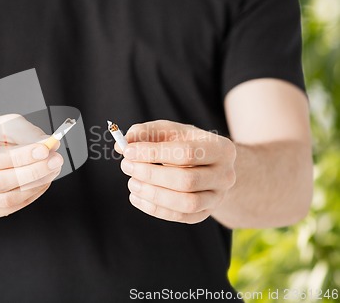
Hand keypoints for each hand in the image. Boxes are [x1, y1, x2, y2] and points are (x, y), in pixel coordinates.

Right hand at [0, 114, 63, 217]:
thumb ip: (20, 131)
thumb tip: (46, 142)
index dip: (17, 157)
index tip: (44, 149)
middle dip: (31, 171)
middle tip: (56, 160)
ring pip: (6, 199)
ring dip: (35, 184)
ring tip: (53, 169)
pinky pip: (10, 207)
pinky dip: (31, 194)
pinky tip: (44, 180)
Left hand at [117, 120, 235, 223]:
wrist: (208, 166)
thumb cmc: (184, 143)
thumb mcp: (169, 131)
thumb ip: (146, 132)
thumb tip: (123, 143)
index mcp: (221, 149)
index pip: (186, 152)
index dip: (154, 153)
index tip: (128, 151)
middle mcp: (225, 175)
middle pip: (186, 180)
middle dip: (151, 174)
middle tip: (126, 166)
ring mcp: (217, 198)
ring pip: (186, 203)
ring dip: (153, 194)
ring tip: (131, 183)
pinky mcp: (204, 214)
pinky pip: (180, 217)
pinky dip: (155, 209)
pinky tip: (136, 197)